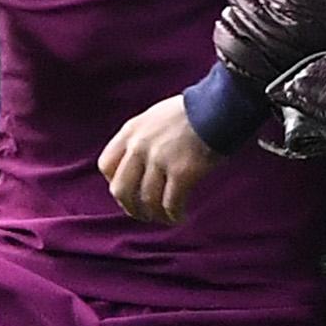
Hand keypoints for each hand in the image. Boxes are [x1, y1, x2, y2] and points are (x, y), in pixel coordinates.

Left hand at [99, 95, 220, 223]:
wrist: (218, 107)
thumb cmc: (192, 112)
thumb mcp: (155, 117)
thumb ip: (143, 138)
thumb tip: (139, 165)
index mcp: (131, 131)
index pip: (106, 165)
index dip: (115, 182)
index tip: (129, 190)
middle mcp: (140, 146)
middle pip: (121, 189)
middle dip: (131, 207)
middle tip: (143, 213)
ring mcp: (159, 160)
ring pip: (147, 201)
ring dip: (155, 215)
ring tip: (165, 218)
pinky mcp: (181, 172)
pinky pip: (171, 204)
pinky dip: (174, 215)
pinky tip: (180, 216)